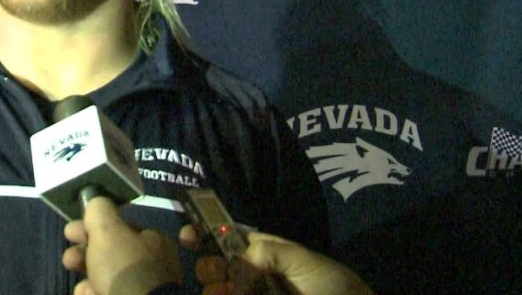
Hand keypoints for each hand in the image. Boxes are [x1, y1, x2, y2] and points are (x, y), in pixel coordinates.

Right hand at [62, 196, 180, 294]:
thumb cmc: (124, 269)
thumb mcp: (109, 231)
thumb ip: (100, 211)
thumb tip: (95, 200)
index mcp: (152, 242)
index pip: (117, 229)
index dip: (90, 227)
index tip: (69, 232)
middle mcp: (150, 265)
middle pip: (108, 254)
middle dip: (83, 255)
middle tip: (69, 260)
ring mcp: (141, 289)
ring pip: (104, 278)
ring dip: (86, 279)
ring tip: (82, 287)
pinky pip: (104, 294)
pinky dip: (91, 294)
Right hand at [186, 226, 373, 294]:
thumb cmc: (333, 286)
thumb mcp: (304, 260)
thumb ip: (270, 252)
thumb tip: (239, 260)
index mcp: (260, 252)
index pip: (224, 237)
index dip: (203, 232)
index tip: (187, 236)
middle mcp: (250, 275)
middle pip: (213, 266)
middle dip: (207, 267)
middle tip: (222, 274)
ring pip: (215, 290)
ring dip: (213, 289)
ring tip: (225, 292)